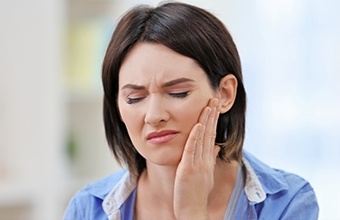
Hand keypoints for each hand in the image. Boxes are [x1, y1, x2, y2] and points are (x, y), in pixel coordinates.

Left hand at [173, 98, 220, 219]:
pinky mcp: (188, 169)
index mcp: (207, 159)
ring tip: (209, 105)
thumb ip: (210, 158)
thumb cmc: (197, 192)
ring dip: (205, 121)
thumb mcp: (206, 173)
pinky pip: (192, 151)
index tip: (214, 105)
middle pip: (209, 132)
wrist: (193, 211)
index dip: (213, 119)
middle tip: (215, 98)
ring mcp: (197, 164)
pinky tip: (197, 125)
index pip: (211, 134)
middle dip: (212, 114)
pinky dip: (195, 137)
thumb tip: (216, 146)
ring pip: (202, 138)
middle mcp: (205, 159)